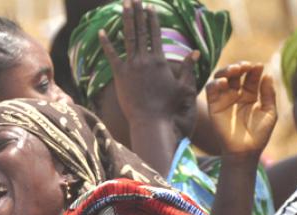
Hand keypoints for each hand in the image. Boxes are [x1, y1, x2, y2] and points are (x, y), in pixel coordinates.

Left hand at [99, 0, 197, 121]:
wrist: (151, 122)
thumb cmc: (168, 107)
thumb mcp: (183, 86)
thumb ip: (188, 68)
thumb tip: (195, 52)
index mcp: (160, 60)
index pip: (155, 34)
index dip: (152, 19)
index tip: (150, 7)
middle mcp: (145, 60)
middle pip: (141, 31)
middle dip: (138, 13)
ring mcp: (131, 67)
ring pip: (128, 38)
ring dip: (125, 20)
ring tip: (123, 6)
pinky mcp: (119, 76)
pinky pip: (111, 56)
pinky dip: (106, 43)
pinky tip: (102, 31)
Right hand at [205, 62, 276, 155]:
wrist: (245, 151)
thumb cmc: (259, 134)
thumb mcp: (270, 112)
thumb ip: (268, 93)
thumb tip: (268, 74)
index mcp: (251, 95)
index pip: (251, 76)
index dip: (254, 69)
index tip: (258, 66)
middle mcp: (236, 95)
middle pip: (235, 74)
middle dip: (239, 66)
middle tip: (244, 66)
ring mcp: (224, 100)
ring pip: (221, 78)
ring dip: (226, 71)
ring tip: (234, 70)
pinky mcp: (213, 106)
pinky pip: (211, 91)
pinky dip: (215, 83)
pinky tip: (223, 82)